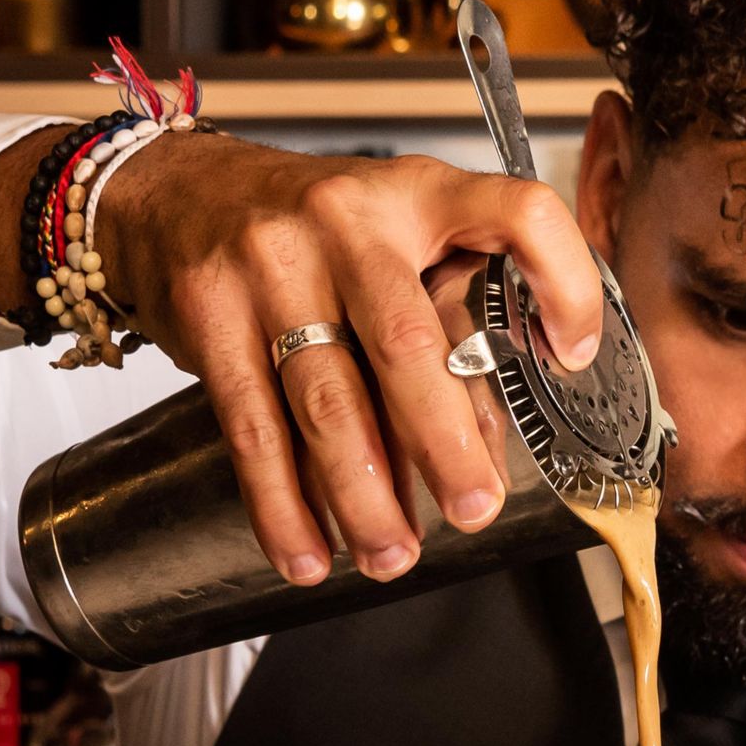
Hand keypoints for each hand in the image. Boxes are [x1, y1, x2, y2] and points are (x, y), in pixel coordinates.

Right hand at [0, 125, 610, 586]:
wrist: (173, 190)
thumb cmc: (310, 231)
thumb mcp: (392, 236)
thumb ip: (446, 316)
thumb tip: (488, 442)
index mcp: (417, 193)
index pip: (516, 211)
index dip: (562, 280)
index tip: (572, 355)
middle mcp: (346, 220)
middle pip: (406, 342)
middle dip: (444, 441)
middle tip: (475, 508)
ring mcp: (270, 265)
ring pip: (327, 399)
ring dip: (363, 494)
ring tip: (391, 555)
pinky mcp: (209, 313)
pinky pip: (252, 426)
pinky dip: (281, 503)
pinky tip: (307, 551)